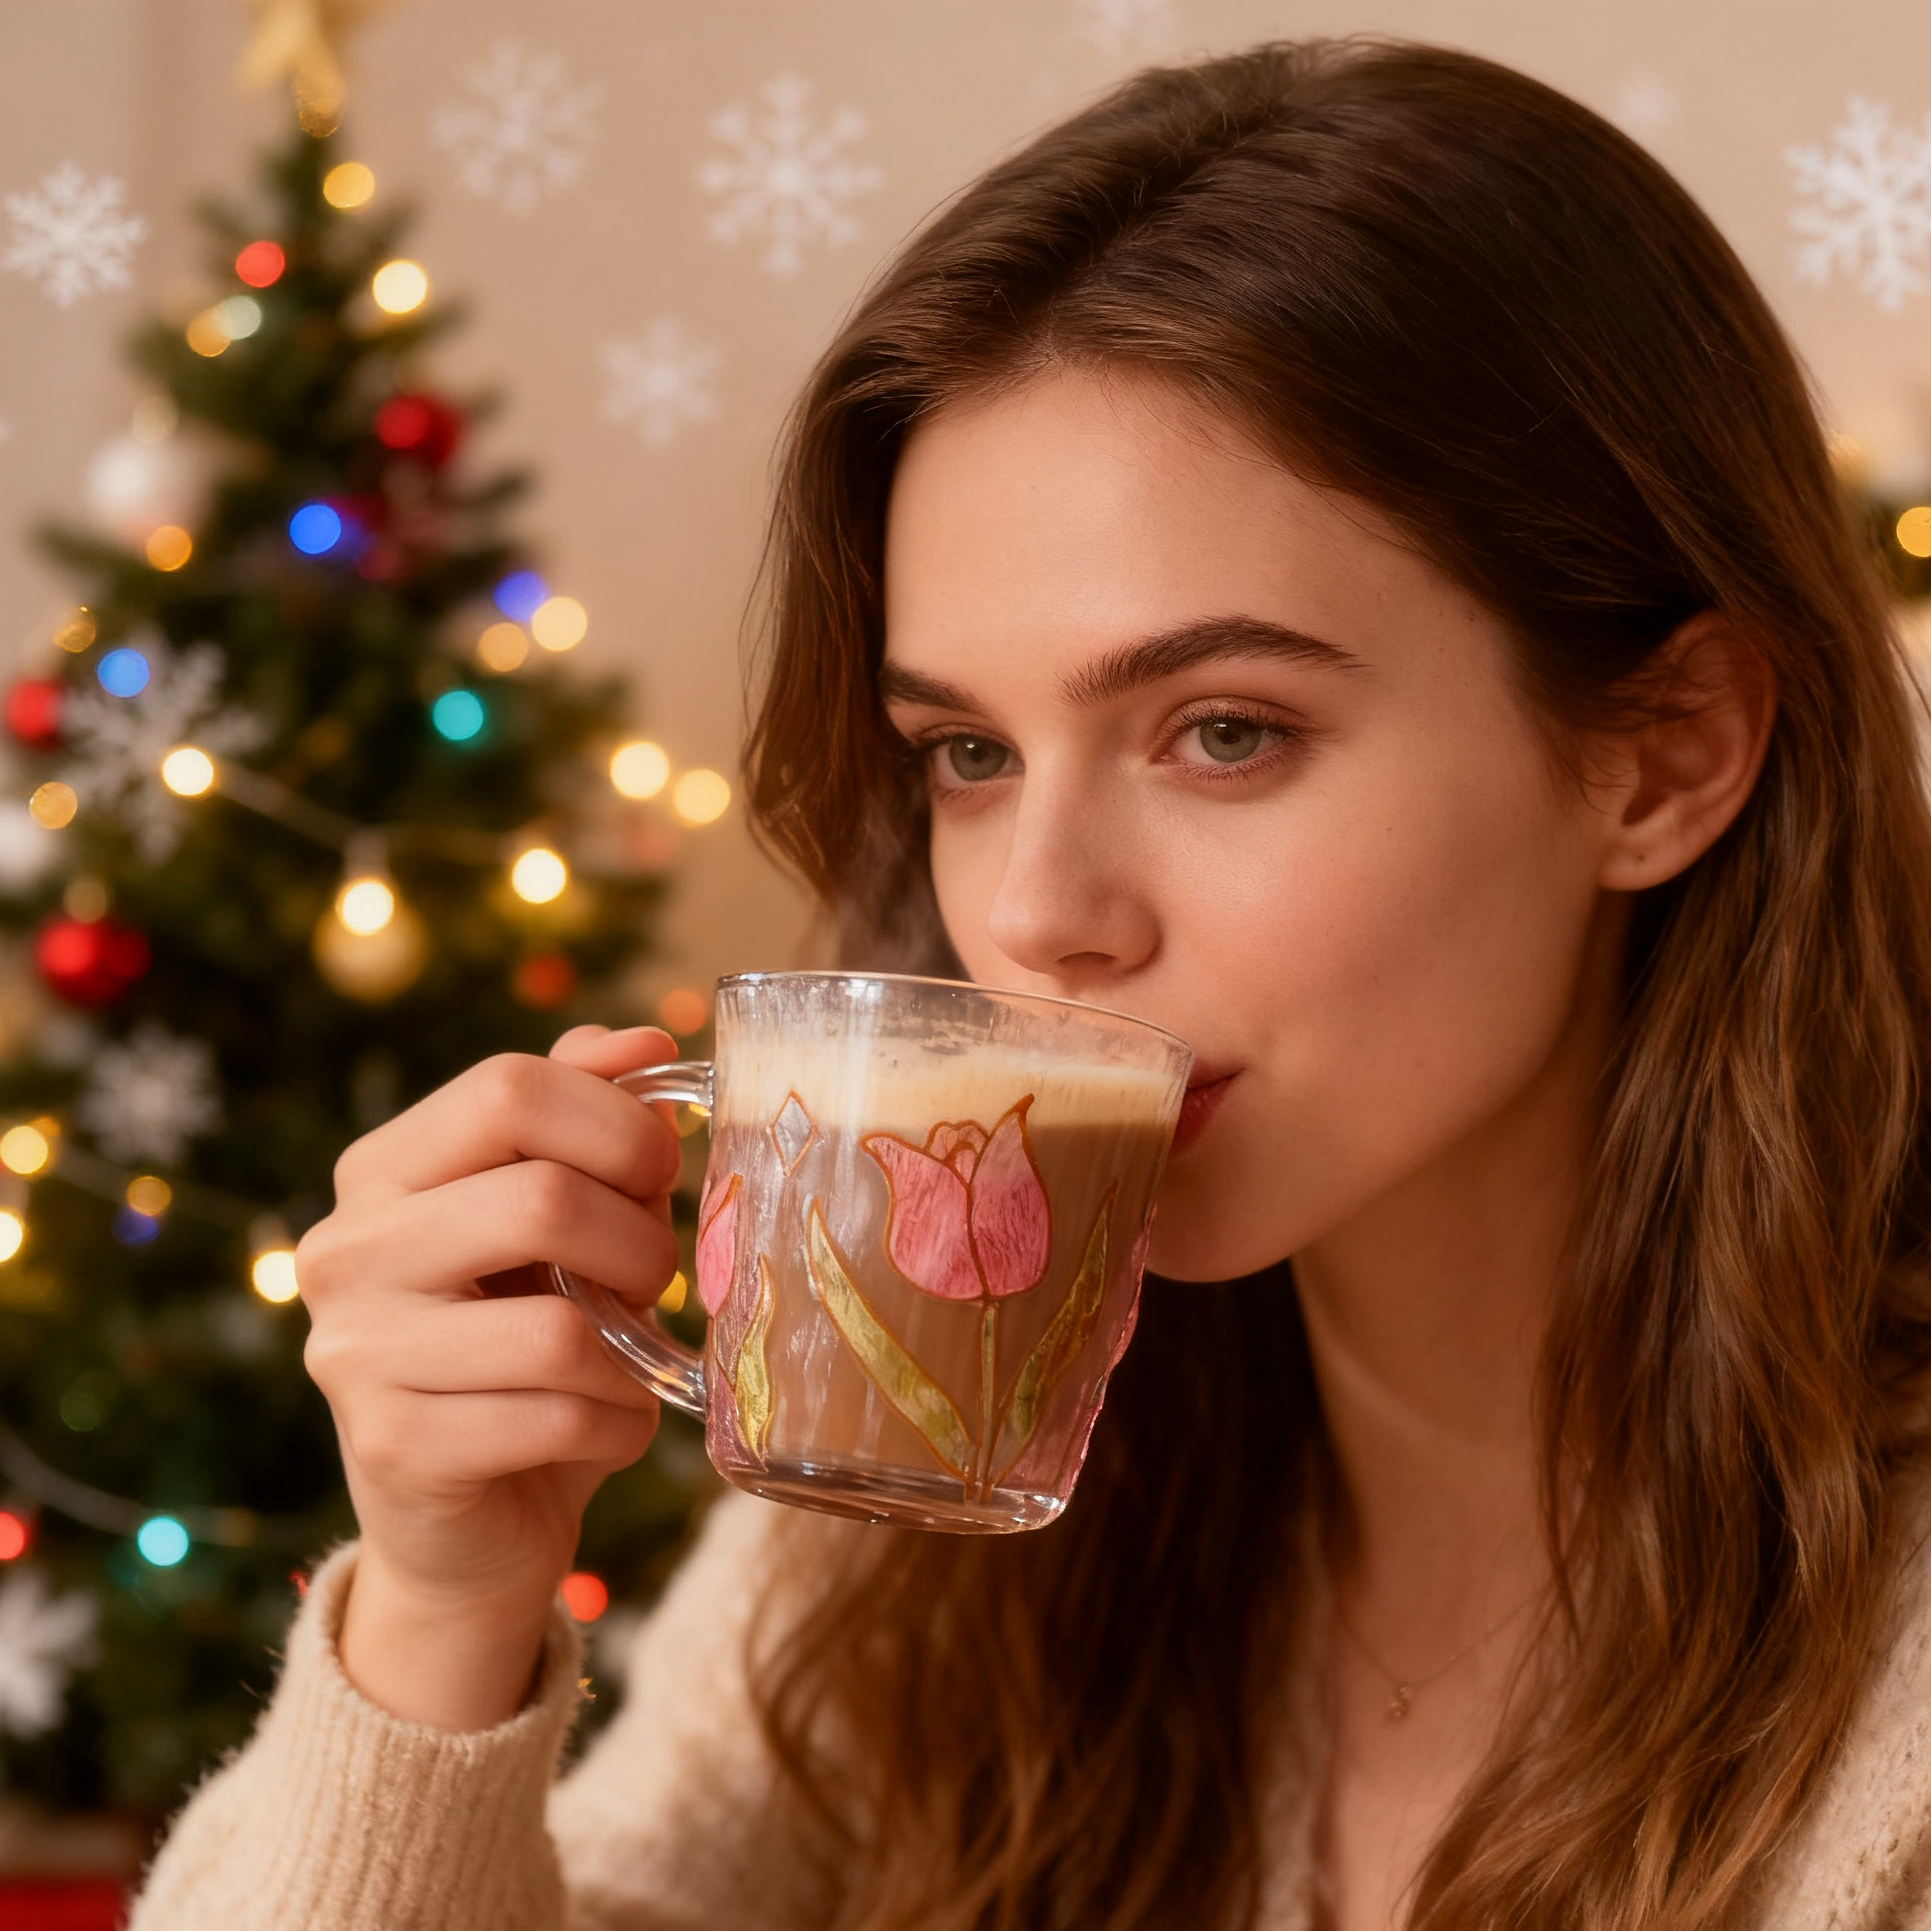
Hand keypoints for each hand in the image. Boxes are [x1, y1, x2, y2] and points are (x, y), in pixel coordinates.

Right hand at [296, 1025, 681, 1728]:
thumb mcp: (559, 1219)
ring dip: (634, 1346)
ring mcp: (353, 1354)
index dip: (618, 1121)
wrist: (471, 1524)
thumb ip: (586, 1118)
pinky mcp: (393, 1450)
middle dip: (640, 1241)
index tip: (663, 1166)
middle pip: (541, 1197)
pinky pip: (560, 1416)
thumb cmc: (528, 1346)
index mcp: (380, 1171)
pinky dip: (618, 1423)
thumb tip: (646, 1040)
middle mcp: (343, 1250)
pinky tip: (606, 1425)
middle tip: (658, 1276)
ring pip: (560, 1326)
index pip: (509, 1089)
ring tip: (630, 1358)